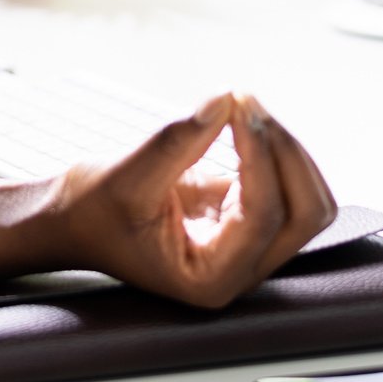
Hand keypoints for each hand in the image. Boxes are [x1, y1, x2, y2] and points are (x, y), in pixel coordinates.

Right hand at [46, 92, 336, 308]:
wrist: (75, 221)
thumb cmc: (93, 212)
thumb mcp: (127, 176)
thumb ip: (179, 140)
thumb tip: (226, 101)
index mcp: (211, 280)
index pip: (264, 217)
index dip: (262, 156)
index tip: (237, 107)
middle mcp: (240, 271)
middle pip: (307, 214)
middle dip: (287, 153)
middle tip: (245, 104)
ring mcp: (249, 247)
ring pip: (307, 200)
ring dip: (287, 149)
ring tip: (244, 108)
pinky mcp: (247, 218)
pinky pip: (287, 184)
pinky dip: (273, 148)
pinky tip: (241, 119)